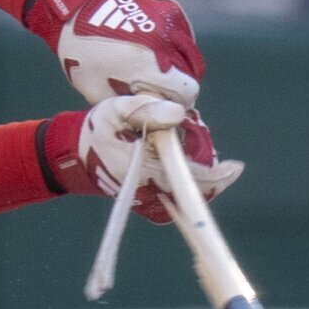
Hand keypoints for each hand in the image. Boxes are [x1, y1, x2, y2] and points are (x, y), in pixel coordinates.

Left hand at [24, 0, 204, 105]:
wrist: (76, 12)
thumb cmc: (83, 57)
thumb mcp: (100, 93)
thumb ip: (131, 106)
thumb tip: (154, 116)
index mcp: (146, 63)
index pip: (188, 91)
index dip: (178, 104)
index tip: (164, 105)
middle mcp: (163, 40)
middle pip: (192, 75)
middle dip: (178, 87)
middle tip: (158, 90)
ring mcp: (169, 21)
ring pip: (191, 56)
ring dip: (180, 68)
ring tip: (156, 72)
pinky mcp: (170, 10)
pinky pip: (185, 38)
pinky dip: (176, 49)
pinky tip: (157, 53)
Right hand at [42, 96, 242, 223]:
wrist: (72, 156)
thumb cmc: (96, 130)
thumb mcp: (116, 109)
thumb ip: (146, 108)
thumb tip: (178, 113)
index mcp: (144, 170)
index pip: (188, 178)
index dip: (215, 175)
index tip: (236, 167)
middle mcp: (148, 191)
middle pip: (191, 190)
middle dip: (211, 175)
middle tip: (226, 164)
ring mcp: (147, 199)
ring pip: (185, 194)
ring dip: (200, 179)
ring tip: (209, 163)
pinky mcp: (144, 200)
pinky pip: (174, 196)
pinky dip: (187, 183)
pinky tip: (189, 169)